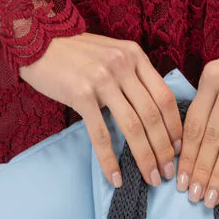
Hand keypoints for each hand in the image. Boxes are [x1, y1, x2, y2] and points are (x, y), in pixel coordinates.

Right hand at [19, 32, 183, 191]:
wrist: (38, 40)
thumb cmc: (76, 51)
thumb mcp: (112, 53)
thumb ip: (132, 74)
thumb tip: (151, 109)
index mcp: (135, 55)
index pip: (165, 96)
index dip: (175, 126)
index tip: (180, 148)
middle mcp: (123, 65)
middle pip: (153, 115)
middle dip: (165, 149)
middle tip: (169, 172)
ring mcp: (102, 79)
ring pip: (133, 126)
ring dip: (145, 157)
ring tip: (151, 178)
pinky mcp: (81, 94)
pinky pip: (101, 133)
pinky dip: (109, 159)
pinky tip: (115, 177)